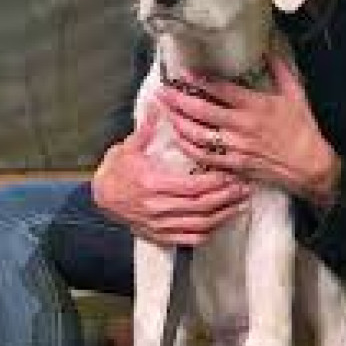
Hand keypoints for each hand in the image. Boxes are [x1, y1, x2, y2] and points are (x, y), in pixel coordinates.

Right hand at [92, 101, 253, 246]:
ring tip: (241, 204)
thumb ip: (147, 129)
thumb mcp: (129, 147)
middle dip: (225, 198)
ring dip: (223, 216)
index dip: (214, 182)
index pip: (191, 187)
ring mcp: (159, 224)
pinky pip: (190, 239)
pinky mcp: (161, 235)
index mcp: (152, 184)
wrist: (101, 197)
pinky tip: (223, 221)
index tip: (230, 175)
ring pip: (199, 226)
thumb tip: (157, 106)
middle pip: (200, 207)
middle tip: (244, 188)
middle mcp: (157, 208)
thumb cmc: (118, 170)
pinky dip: (210, 232)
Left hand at [156, 54, 341, 207]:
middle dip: (178, 99)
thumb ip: (280, 69)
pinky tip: (178, 136)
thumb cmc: (303, 128)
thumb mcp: (295, 94)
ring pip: (198, 135)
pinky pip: (205, 156)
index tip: (184, 71)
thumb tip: (270, 47)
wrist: (309, 165)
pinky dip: (188, 146)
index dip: (200, 80)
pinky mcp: (235, 164)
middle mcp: (243, 127)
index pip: (221, 90)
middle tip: (163, 90)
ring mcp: (237, 148)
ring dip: (178, 122)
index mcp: (257, 106)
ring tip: (165, 110)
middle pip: (202, 111)